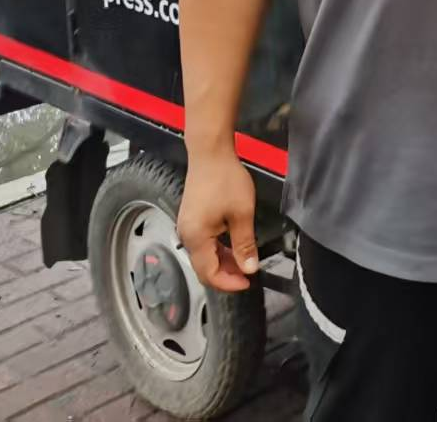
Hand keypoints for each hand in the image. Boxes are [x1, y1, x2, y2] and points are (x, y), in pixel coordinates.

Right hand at [179, 148, 259, 291]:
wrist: (210, 153)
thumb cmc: (226, 180)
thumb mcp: (242, 213)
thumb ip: (245, 244)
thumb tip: (249, 269)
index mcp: (196, 238)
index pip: (209, 274)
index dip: (229, 283)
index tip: (249, 281)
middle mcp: (187, 236)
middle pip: (204, 267)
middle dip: (226, 274)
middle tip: (248, 274)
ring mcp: (187, 226)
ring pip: (204, 256)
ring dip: (223, 262)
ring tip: (244, 260)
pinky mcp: (191, 219)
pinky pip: (203, 243)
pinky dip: (218, 249)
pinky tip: (233, 246)